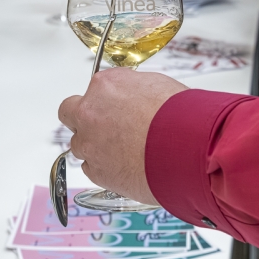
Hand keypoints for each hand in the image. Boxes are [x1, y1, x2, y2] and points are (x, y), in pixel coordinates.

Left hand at [59, 68, 187, 205]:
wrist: (186, 148)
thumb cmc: (179, 115)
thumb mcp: (157, 85)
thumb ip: (132, 90)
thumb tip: (131, 98)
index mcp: (105, 85)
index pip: (94, 89)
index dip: (107, 101)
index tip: (118, 108)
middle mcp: (89, 113)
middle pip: (71, 114)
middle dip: (85, 119)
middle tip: (109, 127)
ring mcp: (90, 144)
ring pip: (81, 145)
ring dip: (97, 146)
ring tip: (126, 152)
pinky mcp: (97, 172)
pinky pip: (92, 168)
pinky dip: (106, 168)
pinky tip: (128, 166)